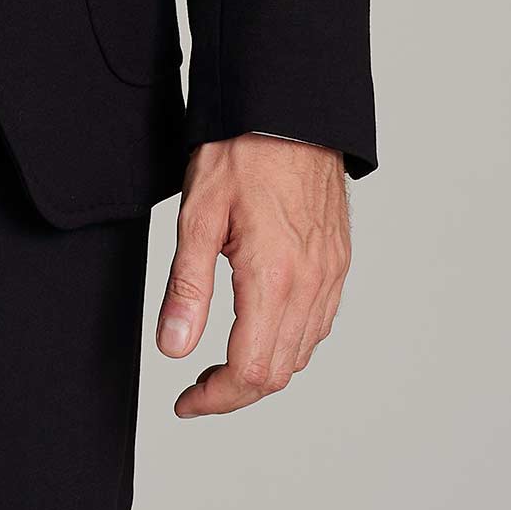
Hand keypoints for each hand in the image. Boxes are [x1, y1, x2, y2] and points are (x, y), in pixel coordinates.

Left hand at [155, 134, 351, 416]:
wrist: (290, 108)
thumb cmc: (242, 150)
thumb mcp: (198, 214)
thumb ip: (187, 287)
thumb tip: (173, 348)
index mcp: (274, 278)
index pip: (250, 372)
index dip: (216, 398)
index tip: (186, 401)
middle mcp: (311, 284)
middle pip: (278, 372)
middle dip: (235, 391)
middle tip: (196, 385)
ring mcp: (330, 274)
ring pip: (301, 352)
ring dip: (262, 370)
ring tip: (221, 363)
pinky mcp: (338, 261)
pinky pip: (318, 323)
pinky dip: (288, 342)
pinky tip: (261, 328)